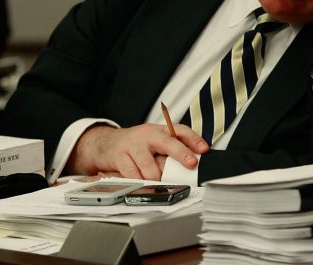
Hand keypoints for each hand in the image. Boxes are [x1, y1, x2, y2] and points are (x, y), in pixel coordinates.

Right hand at [66, 124, 208, 180]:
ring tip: (156, 180)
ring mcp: (133, 145)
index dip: (194, 139)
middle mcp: (148, 135)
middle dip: (182, 154)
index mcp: (160, 131)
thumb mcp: (156, 142)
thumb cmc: (137, 145)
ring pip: (150, 167)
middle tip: (191, 163)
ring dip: (156, 178)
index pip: (180, 131)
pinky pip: (133, 175)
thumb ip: (171, 150)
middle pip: (168, 143)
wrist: (108, 143)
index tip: (204, 150)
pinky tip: (140, 181)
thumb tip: (193, 164)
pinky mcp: (119, 156)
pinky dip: (139, 182)